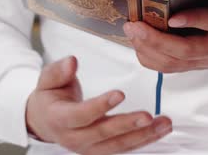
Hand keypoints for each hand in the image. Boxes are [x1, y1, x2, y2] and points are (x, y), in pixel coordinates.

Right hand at [25, 56, 172, 154]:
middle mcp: (75, 138)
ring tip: (163, 124)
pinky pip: (124, 147)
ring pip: (118, 145)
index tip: (120, 93)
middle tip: (148, 116)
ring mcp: (89, 147)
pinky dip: (144, 140)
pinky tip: (160, 130)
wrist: (43, 121)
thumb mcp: (47, 80)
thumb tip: (72, 61)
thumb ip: (58, 71)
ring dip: (143, 136)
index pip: (81, 115)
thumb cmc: (49, 97)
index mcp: (60, 119)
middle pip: (104, 134)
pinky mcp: (101, 149)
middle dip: (127, 125)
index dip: (100, 106)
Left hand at [123, 0, 207, 82]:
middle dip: (155, 40)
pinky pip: (170, 67)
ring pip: (173, 62)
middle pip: (184, 50)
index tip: (172, 16)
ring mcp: (207, 58)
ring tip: (129, 31)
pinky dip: (150, 58)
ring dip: (148, 50)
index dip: (195, 21)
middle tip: (132, 25)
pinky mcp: (198, 63)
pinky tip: (136, 43)